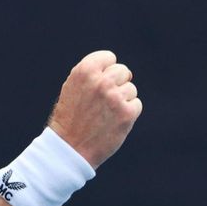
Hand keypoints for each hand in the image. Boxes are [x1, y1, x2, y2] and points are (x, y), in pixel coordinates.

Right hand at [47, 50, 142, 168]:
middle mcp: (101, 81)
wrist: (69, 148)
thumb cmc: (70, 117)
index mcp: (85, 71)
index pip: (109, 57)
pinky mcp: (127, 113)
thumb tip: (113, 67)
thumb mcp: (72, 87)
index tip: (99, 82)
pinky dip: (128, 112)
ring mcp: (115, 97)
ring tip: (107, 113)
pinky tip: (114, 121)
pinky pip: (136, 104)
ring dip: (122, 99)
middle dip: (117, 83)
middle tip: (105, 99)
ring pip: (131, 89)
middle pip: (123, 71)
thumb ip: (91, 74)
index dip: (105, 70)